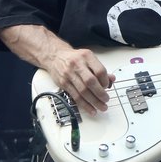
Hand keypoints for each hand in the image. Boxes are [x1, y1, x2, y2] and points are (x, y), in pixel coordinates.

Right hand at [0, 25, 114, 116]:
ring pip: (81, 90)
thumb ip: (99, 68)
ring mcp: (67, 73)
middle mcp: (76, 64)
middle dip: (99, 94)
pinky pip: (71, 94)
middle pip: (90, 82)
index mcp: (85, 56)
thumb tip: (110, 79)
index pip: (98, 70)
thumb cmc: (70, 55)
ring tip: (99, 108)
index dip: (105, 81)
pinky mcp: (61, 81)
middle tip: (106, 101)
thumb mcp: (87, 57)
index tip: (109, 88)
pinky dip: (80, 103)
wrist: (49, 52)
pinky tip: (87, 109)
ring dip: (91, 101)